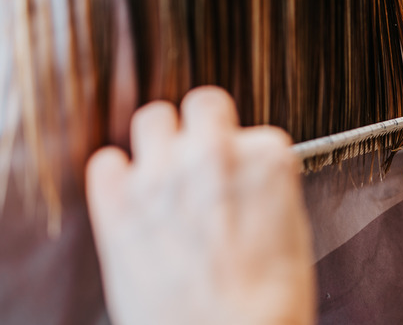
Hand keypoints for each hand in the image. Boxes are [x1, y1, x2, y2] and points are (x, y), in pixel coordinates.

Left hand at [86, 86, 313, 324]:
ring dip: (160, 141)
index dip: (245, 157)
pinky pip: (105, 162)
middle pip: (202, 104)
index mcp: (266, 159)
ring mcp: (162, 176)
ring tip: (165, 174)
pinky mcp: (117, 206)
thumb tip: (244, 182)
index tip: (239, 179)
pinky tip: (132, 197)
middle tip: (201, 158)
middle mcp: (213, 154)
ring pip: (151, 119)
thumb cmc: (269, 303)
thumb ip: (263, 189)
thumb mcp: (292, 230)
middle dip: (202, 127)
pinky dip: (116, 176)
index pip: (254, 132)